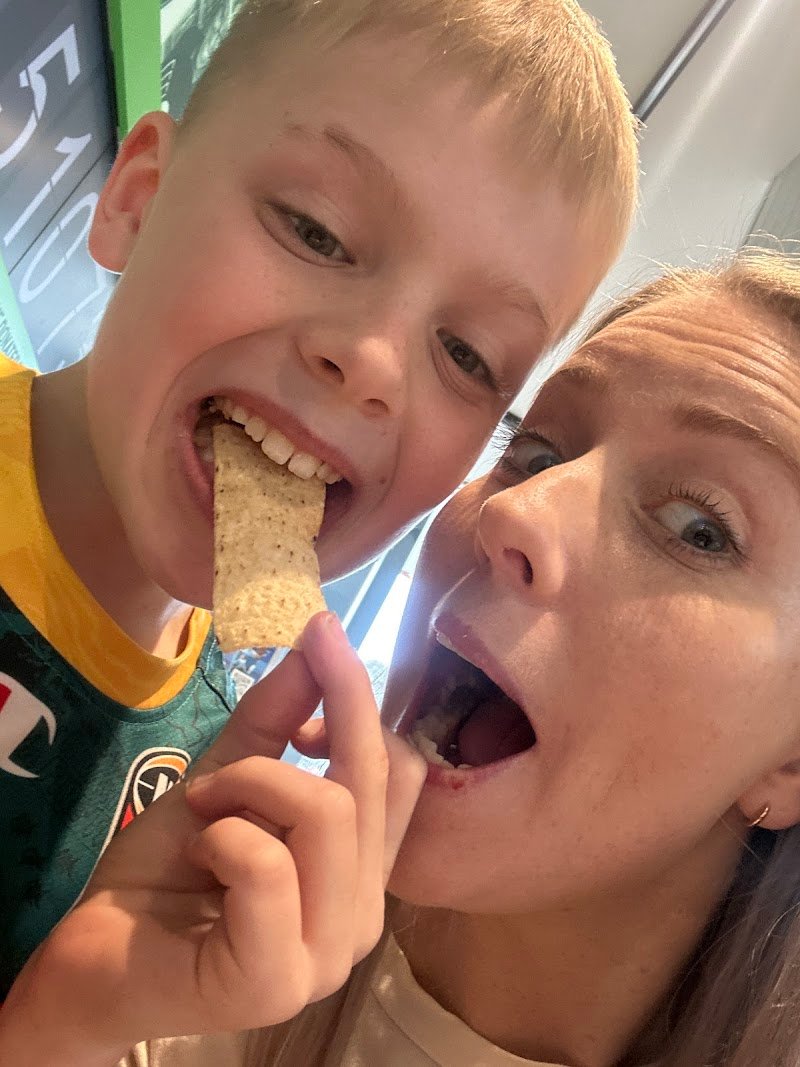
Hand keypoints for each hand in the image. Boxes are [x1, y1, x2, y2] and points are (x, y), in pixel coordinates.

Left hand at [0, 613, 425, 1063]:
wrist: (94, 957)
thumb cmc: (166, 873)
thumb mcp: (224, 779)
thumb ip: (275, 722)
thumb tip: (319, 641)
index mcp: (361, 872)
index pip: (400, 773)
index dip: (366, 700)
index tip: (325, 637)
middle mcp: (363, 916)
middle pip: (369, 783)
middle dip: (315, 714)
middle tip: (272, 685)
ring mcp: (327, 956)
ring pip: (326, 813)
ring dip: (248, 783)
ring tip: (204, 806)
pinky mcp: (277, 982)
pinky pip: (268, 864)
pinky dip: (223, 834)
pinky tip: (198, 852)